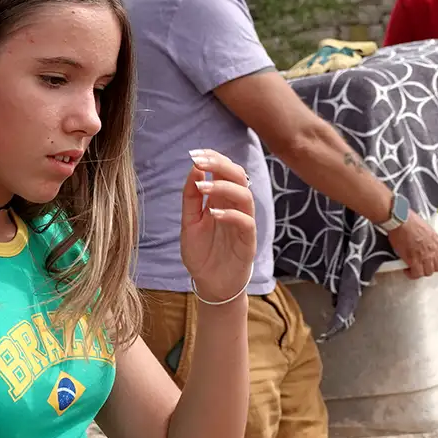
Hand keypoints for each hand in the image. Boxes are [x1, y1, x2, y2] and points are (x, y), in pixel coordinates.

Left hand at [180, 149, 256, 303]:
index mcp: (222, 200)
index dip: (214, 159)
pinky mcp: (247, 241)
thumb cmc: (202, 253)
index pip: (225, 171)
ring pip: (244, 195)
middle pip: (238, 177)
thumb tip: (195, 169)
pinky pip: (246, 222)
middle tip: (200, 161)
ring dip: (224, 187)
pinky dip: (231, 214)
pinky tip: (214, 213)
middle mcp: (235, 208)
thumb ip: (191, 198)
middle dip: (220, 165)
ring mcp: (243, 223)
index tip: (196, 153)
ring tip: (203, 188)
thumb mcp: (189, 223)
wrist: (210, 284)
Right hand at [388, 211, 437, 279]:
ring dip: (421, 272)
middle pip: (437, 267)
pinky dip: (411, 274)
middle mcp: (432, 249)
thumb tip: (423, 241)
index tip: (431, 261)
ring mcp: (424, 256)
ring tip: (413, 268)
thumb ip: (427, 237)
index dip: (437, 261)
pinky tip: (407, 270)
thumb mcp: (425, 227)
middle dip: (429, 268)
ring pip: (427, 272)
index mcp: (436, 240)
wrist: (400, 220)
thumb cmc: (409, 220)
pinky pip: (416, 274)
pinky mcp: (413, 260)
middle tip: (421, 265)